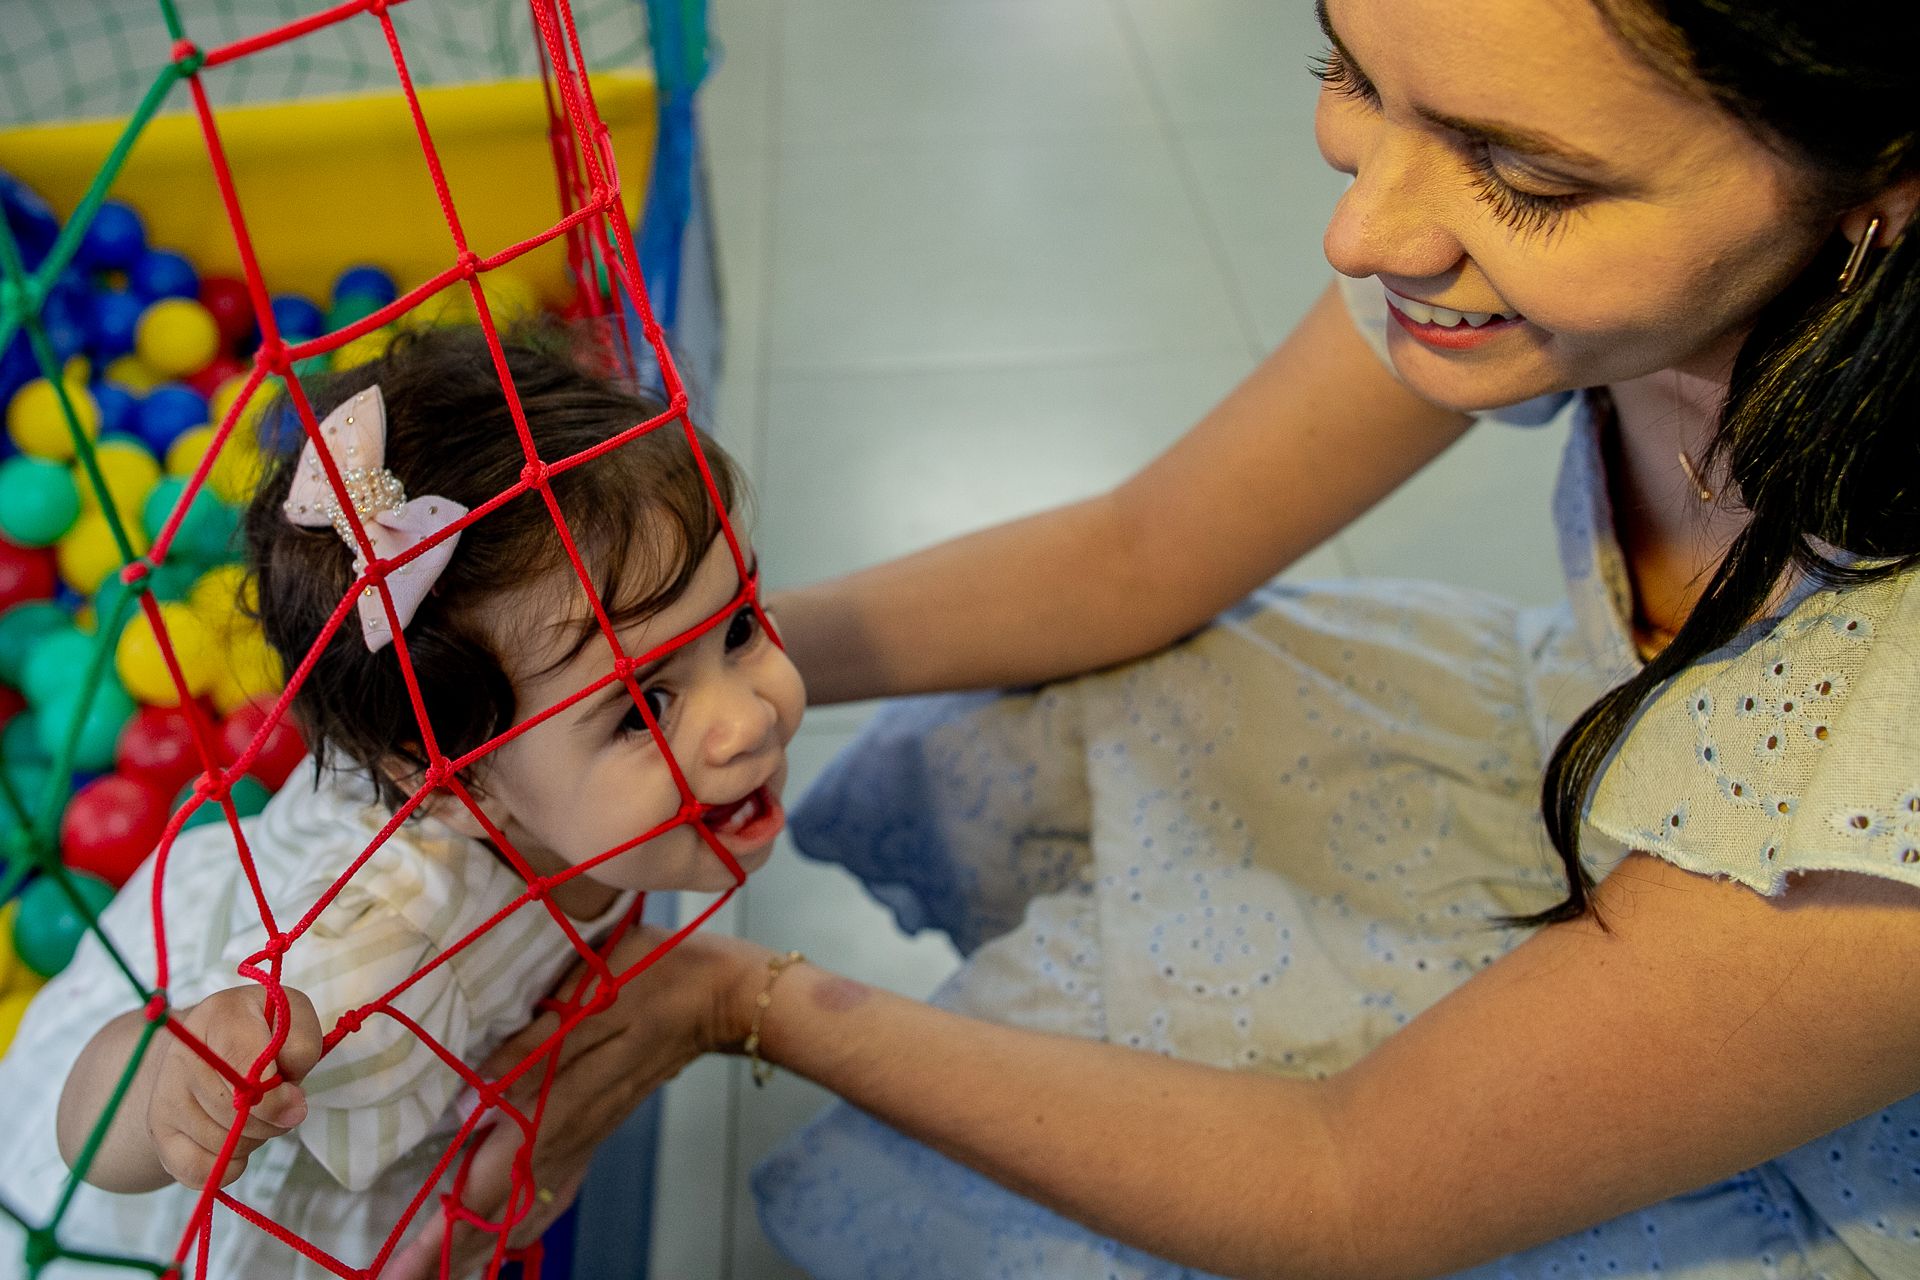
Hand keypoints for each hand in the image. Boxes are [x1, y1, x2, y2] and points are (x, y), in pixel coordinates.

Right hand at [147, 984, 323, 1189]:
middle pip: (233, 1111)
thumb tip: (289, 1106)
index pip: (245, 1067)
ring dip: (253, 1139)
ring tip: (255, 1113)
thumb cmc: (266, 1032)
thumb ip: (302, 1050)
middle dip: (270, 1119)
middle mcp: (183, 1051)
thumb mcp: (294, 1022)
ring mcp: (164, 1092)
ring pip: (221, 1143)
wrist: (215, 1044)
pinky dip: (227, 1167)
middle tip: (280, 1105)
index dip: (275, 1098)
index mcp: (220, 1014)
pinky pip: (197, 1170)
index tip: (296, 1105)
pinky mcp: (158, 1129)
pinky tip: (235, 1142)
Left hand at [378, 925, 771, 1279]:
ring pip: (526, 1209)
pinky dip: (525, 1225)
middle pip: (500, 1211)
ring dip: (480, 1246)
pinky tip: (509, 1240)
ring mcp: (586, 1136)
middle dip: (449, 1255)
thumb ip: (530, 1052)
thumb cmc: (653, 977)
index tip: (404, 1269)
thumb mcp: (590, 998)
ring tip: (441, 1275)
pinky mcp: (597, 1127)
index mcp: (557, 1104)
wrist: (718, 993)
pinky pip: (556, 1192)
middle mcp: (567, 1133)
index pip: (489, 1183)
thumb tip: (471, 1105)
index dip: (445, 1232)